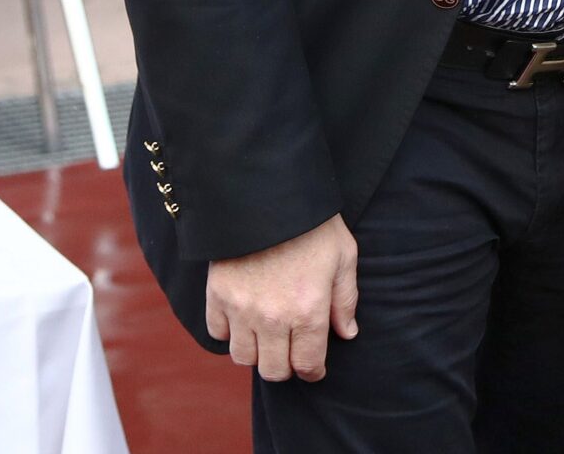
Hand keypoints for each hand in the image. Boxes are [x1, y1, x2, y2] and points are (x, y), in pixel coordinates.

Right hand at [206, 213, 358, 382]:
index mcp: (309, 310)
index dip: (313, 371)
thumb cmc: (312, 223)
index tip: (313, 367)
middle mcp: (274, 317)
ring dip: (256, 351)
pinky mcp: (217, 294)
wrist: (266, 193)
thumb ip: (346, 299)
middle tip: (290, 351)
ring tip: (266, 335)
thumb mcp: (344, 255)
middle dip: (285, 366)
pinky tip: (243, 317)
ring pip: (243, 357)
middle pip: (273, 371)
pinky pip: (218, 333)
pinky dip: (229, 331)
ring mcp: (241, 308)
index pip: (307, 365)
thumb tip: (347, 333)